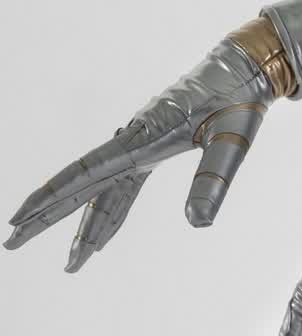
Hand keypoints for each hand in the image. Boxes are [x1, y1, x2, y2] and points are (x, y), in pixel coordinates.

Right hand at [6, 23, 289, 270]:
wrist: (244, 70)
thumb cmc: (239, 102)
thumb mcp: (232, 140)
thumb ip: (213, 180)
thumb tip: (197, 224)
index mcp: (144, 139)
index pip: (86, 174)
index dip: (51, 198)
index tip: (21, 218)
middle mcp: (132, 141)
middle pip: (79, 185)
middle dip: (46, 217)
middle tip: (11, 244)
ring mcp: (137, 145)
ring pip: (100, 192)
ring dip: (84, 226)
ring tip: (71, 264)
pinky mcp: (149, 148)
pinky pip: (122, 187)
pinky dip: (111, 213)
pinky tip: (103, 240)